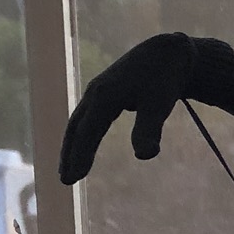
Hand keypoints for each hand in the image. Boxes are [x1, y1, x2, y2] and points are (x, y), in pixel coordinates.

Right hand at [58, 33, 196, 184]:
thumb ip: (149, 129)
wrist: (167, 52)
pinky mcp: (105, 91)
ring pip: (79, 122)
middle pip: (76, 128)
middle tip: (66, 180)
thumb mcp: (159, 105)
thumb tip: (145, 156)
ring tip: (69, 169)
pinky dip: (82, 133)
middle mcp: (95, 93)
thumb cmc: (164, 80)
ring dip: (73, 145)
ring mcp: (98, 91)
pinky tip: (84, 145)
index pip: (87, 132)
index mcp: (104, 96)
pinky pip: (87, 116)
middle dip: (70, 154)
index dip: (79, 156)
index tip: (72, 178)